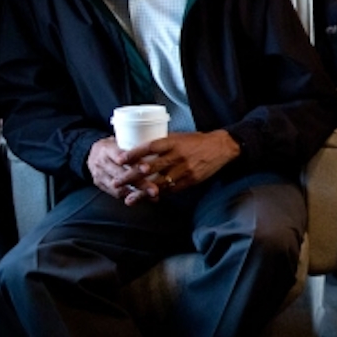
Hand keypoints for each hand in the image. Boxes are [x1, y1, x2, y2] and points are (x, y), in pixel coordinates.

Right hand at [87, 137, 158, 204]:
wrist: (92, 153)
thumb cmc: (114, 146)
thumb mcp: (120, 140)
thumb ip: (135, 145)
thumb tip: (160, 147)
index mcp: (106, 148)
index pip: (119, 157)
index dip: (133, 163)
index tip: (147, 168)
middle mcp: (100, 162)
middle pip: (121, 175)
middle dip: (139, 183)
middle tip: (155, 189)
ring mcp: (99, 175)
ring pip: (118, 188)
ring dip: (137, 193)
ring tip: (153, 196)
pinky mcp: (100, 185)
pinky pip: (116, 194)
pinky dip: (131, 197)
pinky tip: (145, 198)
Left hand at [115, 130, 240, 200]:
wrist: (220, 148)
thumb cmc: (196, 141)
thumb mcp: (179, 137)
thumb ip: (162, 144)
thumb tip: (141, 151)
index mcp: (173, 142)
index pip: (150, 147)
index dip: (134, 153)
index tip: (119, 159)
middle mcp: (178, 156)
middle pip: (151, 167)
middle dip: (132, 176)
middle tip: (117, 182)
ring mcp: (184, 170)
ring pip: (159, 183)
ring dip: (142, 192)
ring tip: (128, 199)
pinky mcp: (190, 181)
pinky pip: (171, 190)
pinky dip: (158, 195)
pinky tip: (147, 199)